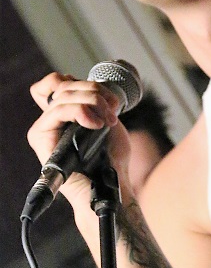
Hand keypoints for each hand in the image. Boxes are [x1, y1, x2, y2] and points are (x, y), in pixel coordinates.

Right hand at [28, 72, 130, 208]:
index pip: (56, 81)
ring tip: (108, 121)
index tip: (105, 98)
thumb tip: (89, 87)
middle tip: (113, 112)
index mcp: (65, 113)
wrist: (110, 186)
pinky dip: (81, 111)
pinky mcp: (40, 139)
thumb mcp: (109, 122)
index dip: (79, 81)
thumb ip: (96, 102)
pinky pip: (58, 111)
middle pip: (64, 85)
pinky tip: (96, 125)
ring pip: (63, 95)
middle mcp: (51, 119)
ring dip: (93, 103)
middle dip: (95, 93)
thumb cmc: (112, 159)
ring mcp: (45, 129)